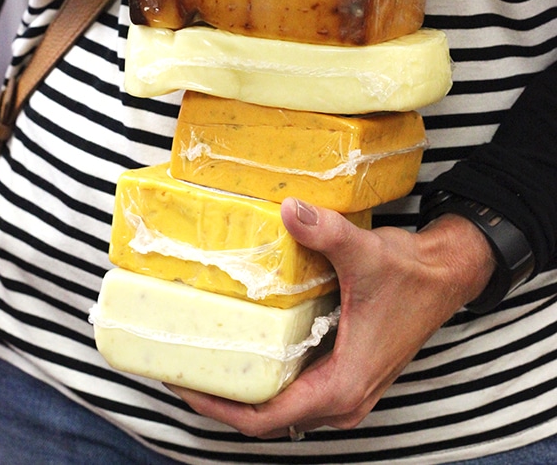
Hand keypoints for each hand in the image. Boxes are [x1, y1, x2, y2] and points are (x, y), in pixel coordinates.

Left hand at [168, 197, 494, 437]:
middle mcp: (343, 399)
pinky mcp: (345, 373)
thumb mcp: (366, 253)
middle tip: (183, 366)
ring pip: (281, 405)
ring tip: (205, 358)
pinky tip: (245, 348)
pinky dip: (266, 377)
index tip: (186, 387)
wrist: (444, 276)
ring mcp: (345, 390)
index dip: (222, 408)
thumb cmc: (411, 275)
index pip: (268, 419)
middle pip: (268, 417)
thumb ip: (326, 232)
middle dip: (223, 399)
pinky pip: (295, 388)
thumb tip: (288, 209)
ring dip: (243, 390)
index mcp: (344, 385)